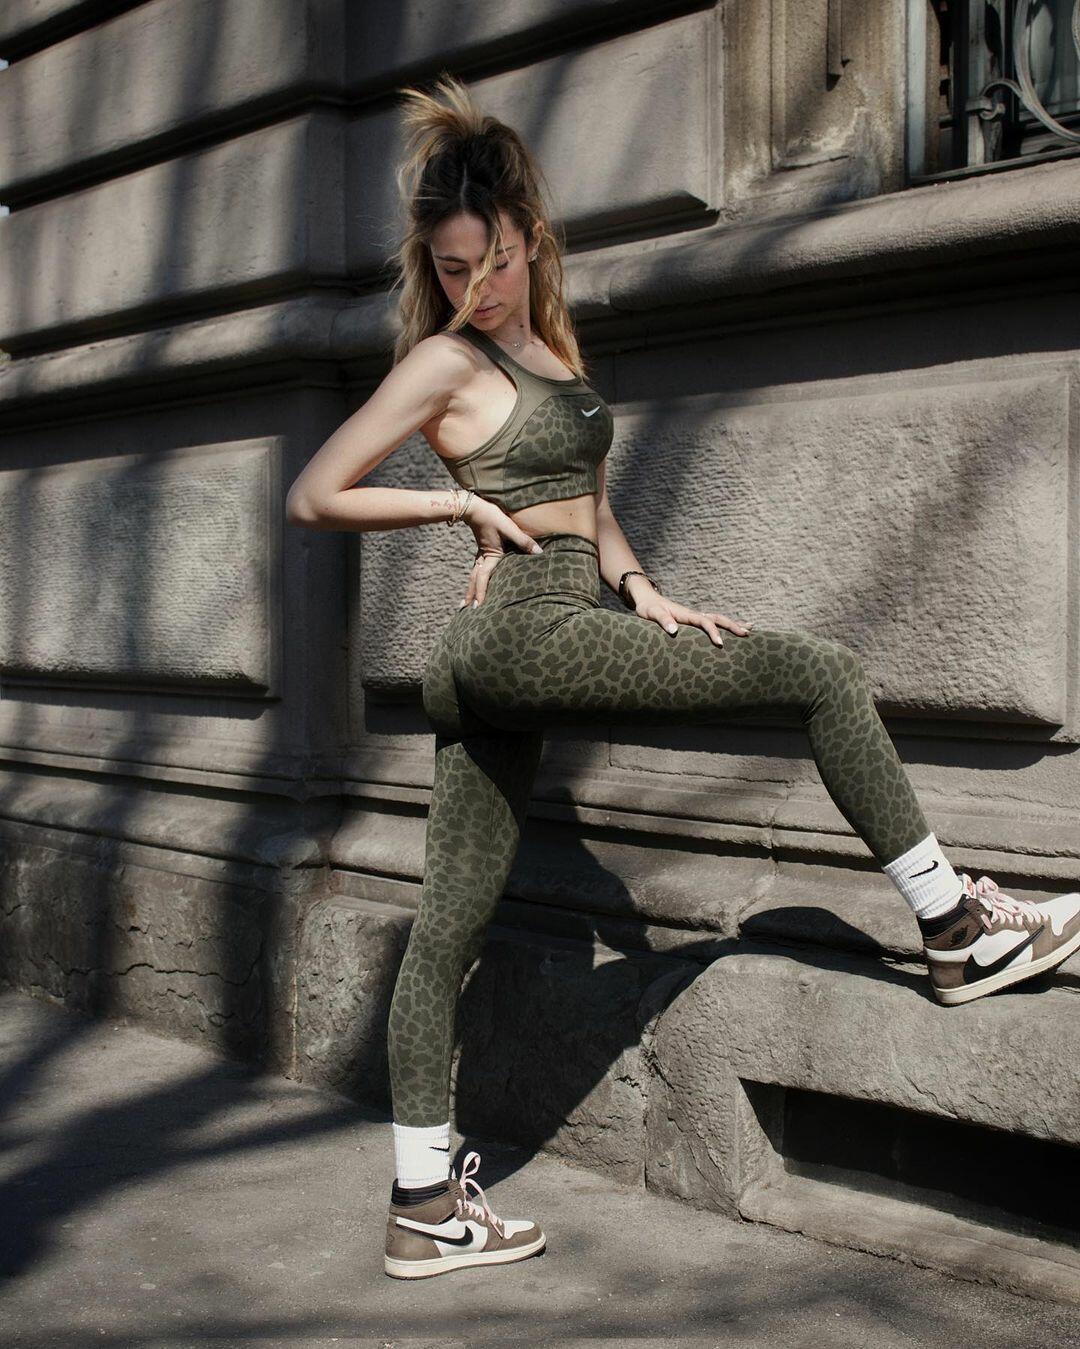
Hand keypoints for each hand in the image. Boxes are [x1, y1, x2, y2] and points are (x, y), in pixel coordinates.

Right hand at [458, 496, 543, 607]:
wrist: (474, 506)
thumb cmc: (492, 516)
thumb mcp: (509, 528)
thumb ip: (524, 541)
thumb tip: (539, 553)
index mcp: (490, 556)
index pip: (484, 578)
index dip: (481, 592)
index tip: (478, 607)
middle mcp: (483, 559)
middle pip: (474, 581)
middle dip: (470, 595)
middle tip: (464, 610)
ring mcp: (480, 555)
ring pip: (473, 576)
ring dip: (470, 588)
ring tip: (464, 602)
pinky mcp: (481, 550)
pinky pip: (476, 569)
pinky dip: (474, 579)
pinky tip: (475, 581)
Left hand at [628, 577, 752, 645]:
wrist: (647, 599)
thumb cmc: (648, 608)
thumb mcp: (651, 613)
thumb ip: (662, 620)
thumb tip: (675, 630)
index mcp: (686, 614)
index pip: (704, 622)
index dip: (713, 632)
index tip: (721, 643)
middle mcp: (694, 614)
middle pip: (718, 618)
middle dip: (732, 625)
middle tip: (747, 633)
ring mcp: (695, 616)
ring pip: (719, 619)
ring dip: (734, 623)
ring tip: (751, 628)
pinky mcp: (694, 620)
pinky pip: (713, 622)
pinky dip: (725, 624)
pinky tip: (734, 627)